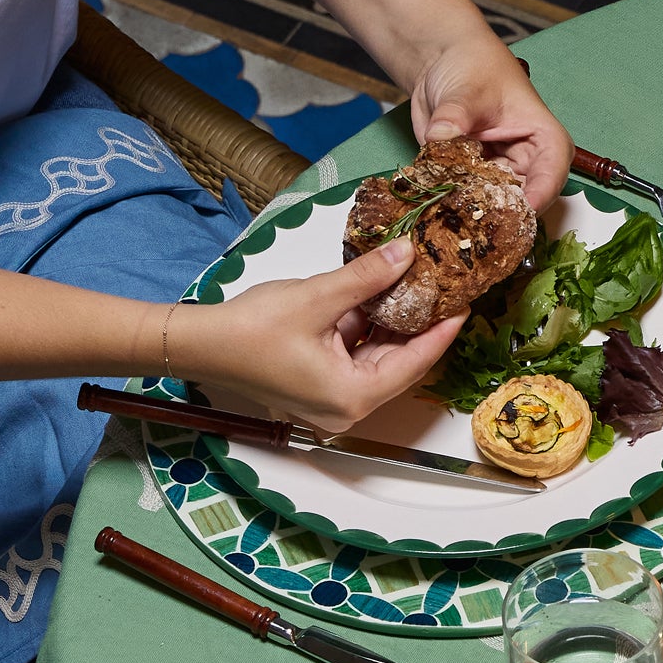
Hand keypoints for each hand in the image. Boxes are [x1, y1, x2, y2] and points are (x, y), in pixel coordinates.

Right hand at [174, 239, 465, 435]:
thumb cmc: (249, 329)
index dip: (442, 331)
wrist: (199, 344)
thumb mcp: (316, 296)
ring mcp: (333, 402)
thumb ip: (366, 277)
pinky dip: (365, 332)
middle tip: (442, 291)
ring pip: (377, 360)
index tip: (463, 304)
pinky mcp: (320, 389)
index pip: (415, 362)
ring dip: (391, 325)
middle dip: (418, 325)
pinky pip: (355, 360)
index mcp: (354, 396)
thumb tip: (406, 253)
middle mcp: (348, 408)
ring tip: (414, 288)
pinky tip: (376, 299)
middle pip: (399, 364)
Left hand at [410, 40, 570, 213]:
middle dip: (502, 213)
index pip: (551, 174)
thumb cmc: (472, 66)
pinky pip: (467, 198)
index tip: (519, 212)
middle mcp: (526, 163)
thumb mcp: (466, 89)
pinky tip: (438, 200)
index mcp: (543, 140)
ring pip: (494, 205)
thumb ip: (454, 116)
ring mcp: (498, 173)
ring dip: (473, 210)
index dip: (539, 196)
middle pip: (524, 200)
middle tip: (478, 219)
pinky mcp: (473, 178)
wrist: (443, 61)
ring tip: (452, 210)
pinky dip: (453, 202)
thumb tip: (439, 137)